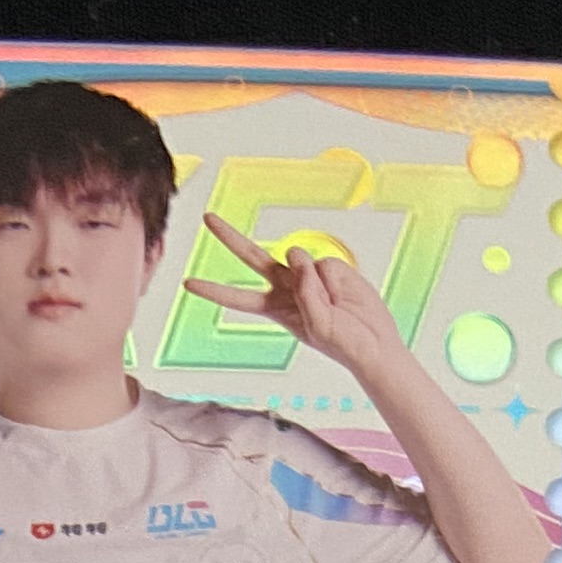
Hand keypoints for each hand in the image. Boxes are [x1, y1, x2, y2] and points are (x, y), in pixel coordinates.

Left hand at [178, 210, 405, 385]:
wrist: (374, 342)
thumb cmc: (343, 343)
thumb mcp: (317, 325)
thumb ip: (304, 289)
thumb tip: (295, 252)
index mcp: (276, 309)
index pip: (239, 298)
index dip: (214, 290)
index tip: (187, 284)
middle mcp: (287, 288)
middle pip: (254, 258)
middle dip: (231, 238)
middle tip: (208, 219)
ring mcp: (309, 275)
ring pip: (300, 259)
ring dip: (318, 282)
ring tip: (336, 305)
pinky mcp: (330, 267)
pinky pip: (327, 262)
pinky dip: (338, 278)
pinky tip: (345, 295)